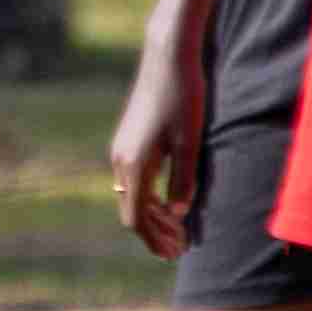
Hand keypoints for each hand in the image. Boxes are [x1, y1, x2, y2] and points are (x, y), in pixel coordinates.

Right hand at [108, 28, 208, 255]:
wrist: (168, 57)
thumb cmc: (183, 97)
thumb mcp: (190, 142)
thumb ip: (183, 179)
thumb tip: (179, 212)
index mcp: (134, 165)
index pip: (137, 218)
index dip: (155, 239)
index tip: (175, 253)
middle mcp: (121, 160)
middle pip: (132, 211)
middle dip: (154, 233)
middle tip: (179, 249)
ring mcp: (121, 149)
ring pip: (131, 196)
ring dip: (151, 216)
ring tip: (176, 230)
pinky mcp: (127, 140)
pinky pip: (132, 180)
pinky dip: (148, 197)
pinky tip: (167, 200)